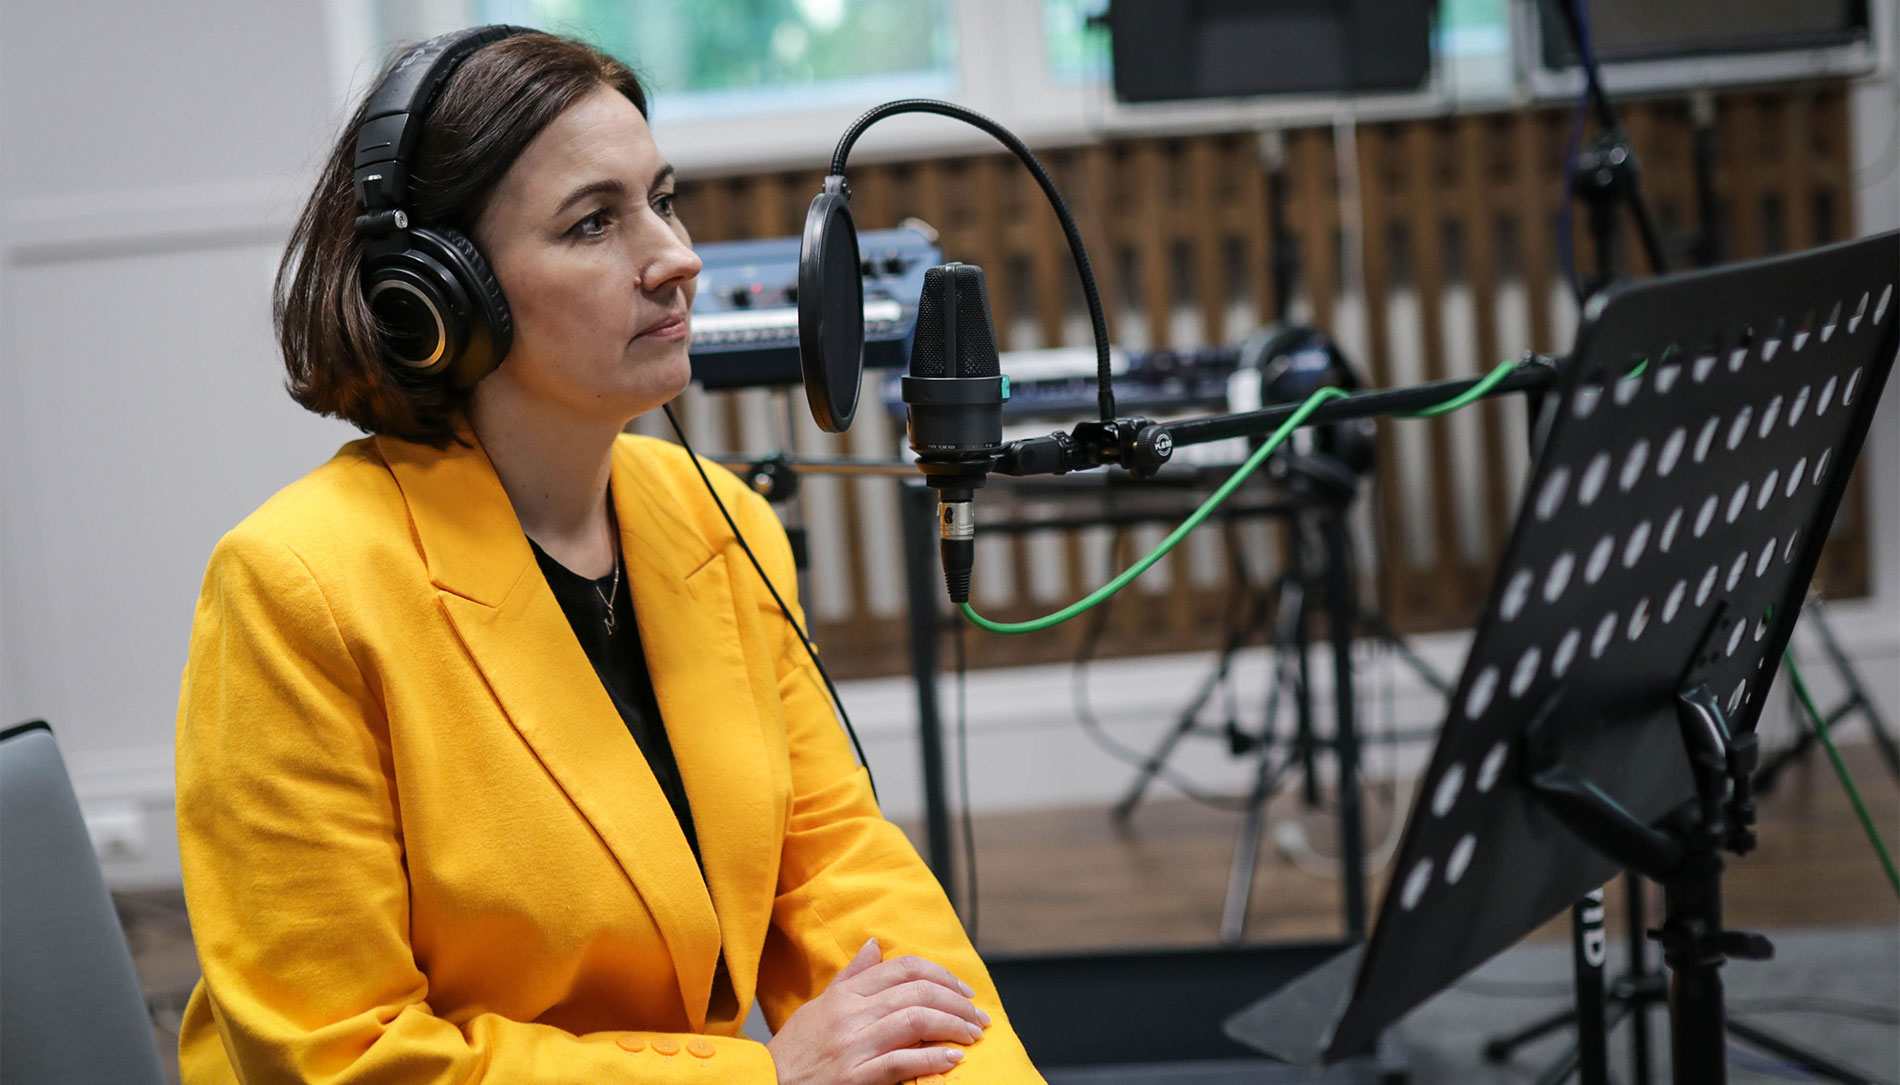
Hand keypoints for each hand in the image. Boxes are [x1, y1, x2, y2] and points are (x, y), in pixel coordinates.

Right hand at [768, 938, 990, 1084]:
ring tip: (972, 1036)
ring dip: (953, 1026)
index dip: (941, 975)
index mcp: (844, 995)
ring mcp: (852, 1046)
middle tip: (978, 1017)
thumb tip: (874, 944)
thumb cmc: (794, 1051)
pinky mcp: (854, 1078)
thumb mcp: (818, 1007)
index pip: (902, 969)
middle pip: (917, 992)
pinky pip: (902, 1062)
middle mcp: (849, 1015)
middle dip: (957, 1003)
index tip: (964, 991)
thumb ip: (851, 977)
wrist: (766, 1084)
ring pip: (915, 1021)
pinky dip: (933, 1059)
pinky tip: (953, 1059)